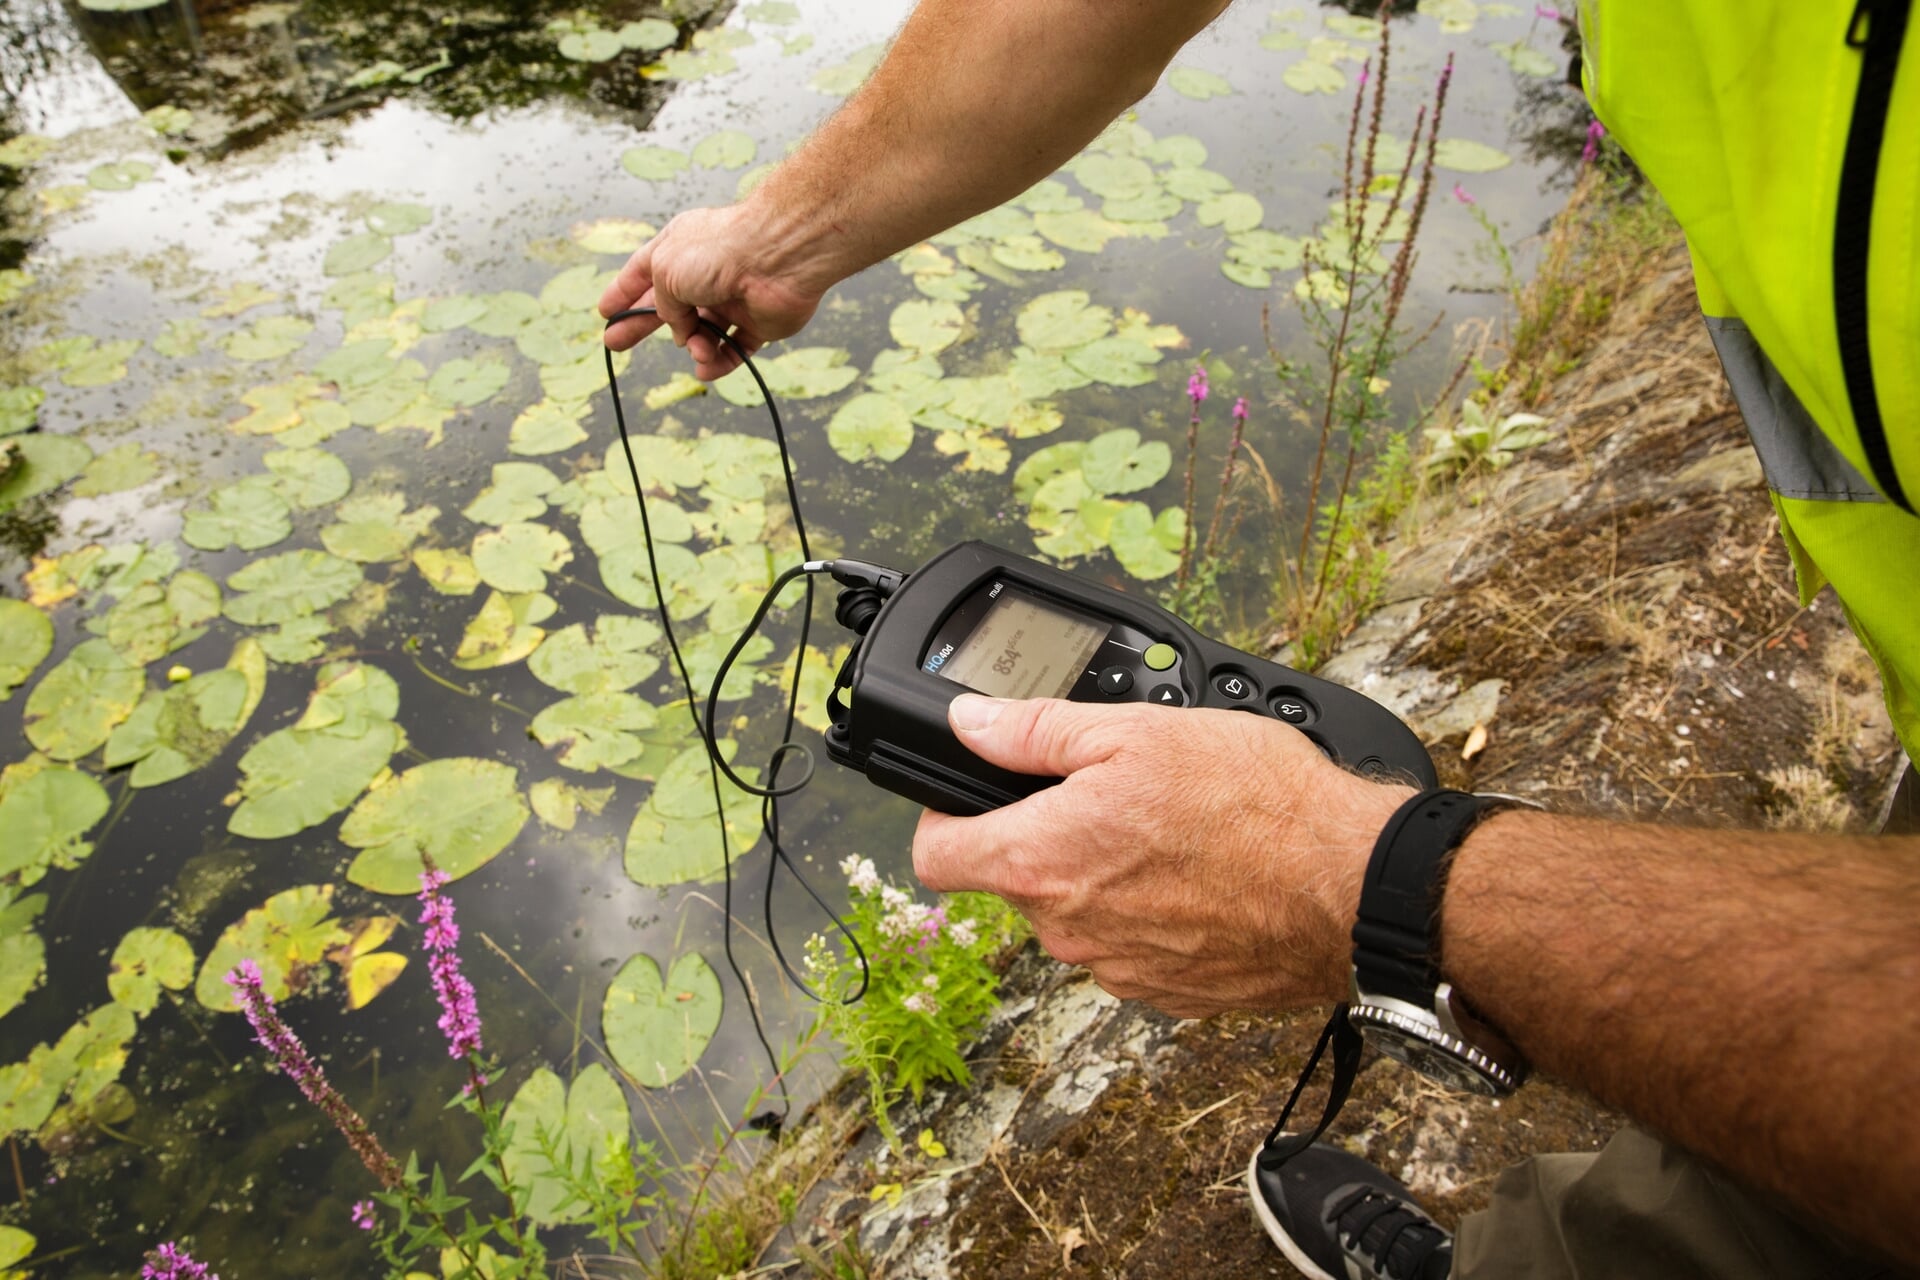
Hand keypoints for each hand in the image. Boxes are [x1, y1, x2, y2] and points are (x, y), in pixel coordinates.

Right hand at [597, 203, 829, 379]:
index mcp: (679, 247)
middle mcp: (705, 272)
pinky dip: (720, 361)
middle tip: (615, 344)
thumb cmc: (718, 253)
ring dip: (693, 345)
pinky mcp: (758, 322)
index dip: (623, 290)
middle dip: (640, 325)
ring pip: (701, 332)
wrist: (779, 259)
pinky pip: (734, 348)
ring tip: (697, 348)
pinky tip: (708, 366)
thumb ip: (661, 304)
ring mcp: (732, 298)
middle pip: (668, 305)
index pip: (642, 270)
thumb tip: (679, 329)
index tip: (605, 311)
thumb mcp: (665, 271)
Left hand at [912, 694, 1412, 1018]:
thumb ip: (1036, 730)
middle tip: (1111, 795)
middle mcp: (1068, 929)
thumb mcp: (1136, 731)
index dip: (944, 818)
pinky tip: (1197, 878)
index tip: (974, 796)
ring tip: (1168, 834)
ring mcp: (1117, 968)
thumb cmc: (1254, 805)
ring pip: (1077, 915)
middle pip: (1016, 880)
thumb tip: (969, 723)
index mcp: (1043, 861)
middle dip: (1048, 838)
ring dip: (1103, 877)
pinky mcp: (1167, 993)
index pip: (936, 858)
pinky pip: (1130, 947)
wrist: (1350, 886)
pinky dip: (1150, 915)